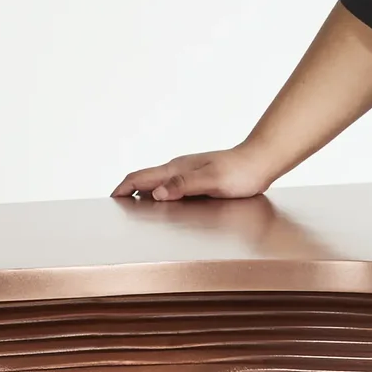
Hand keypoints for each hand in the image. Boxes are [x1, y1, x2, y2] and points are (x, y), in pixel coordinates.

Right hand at [111, 146, 274, 204]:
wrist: (261, 161)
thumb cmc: (240, 172)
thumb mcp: (212, 181)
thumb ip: (184, 186)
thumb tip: (157, 193)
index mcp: (177, 168)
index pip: (141, 177)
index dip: (123, 187)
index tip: (111, 198)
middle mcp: (179, 168)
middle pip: (145, 179)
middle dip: (128, 191)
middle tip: (117, 208)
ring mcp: (188, 173)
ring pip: (157, 183)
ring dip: (142, 193)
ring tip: (134, 209)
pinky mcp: (197, 179)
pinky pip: (170, 187)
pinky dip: (159, 195)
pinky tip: (164, 205)